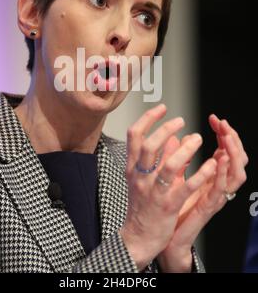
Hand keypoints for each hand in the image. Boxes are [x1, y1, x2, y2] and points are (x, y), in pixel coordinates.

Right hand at [119, 104, 216, 270]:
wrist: (137, 236)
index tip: (162, 108)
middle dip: (166, 129)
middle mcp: (141, 177)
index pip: (134, 136)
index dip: (148, 118)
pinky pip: (186, 187)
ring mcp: (154, 191)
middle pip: (149, 146)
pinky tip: (211, 163)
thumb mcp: (141, 178)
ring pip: (169, 165)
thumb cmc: (141, 206)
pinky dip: (200, 173)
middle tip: (181, 120)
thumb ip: (154, 158)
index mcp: (133, 168)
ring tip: (198, 138)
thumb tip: (169, 137)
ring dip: (186, 149)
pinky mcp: (168, 205)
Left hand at [156, 115, 247, 271]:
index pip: (226, 151)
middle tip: (224, 125)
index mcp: (209, 177)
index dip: (224, 134)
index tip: (215, 119)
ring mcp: (214, 197)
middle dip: (233, 140)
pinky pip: (219, 190)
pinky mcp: (206, 208)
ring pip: (236, 174)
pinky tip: (218, 160)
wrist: (160, 235)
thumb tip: (175, 136)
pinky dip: (221, 174)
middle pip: (236, 160)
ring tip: (227, 138)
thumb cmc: (169, 205)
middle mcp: (215, 185)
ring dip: (233, 154)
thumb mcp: (172, 176)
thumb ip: (177, 156)